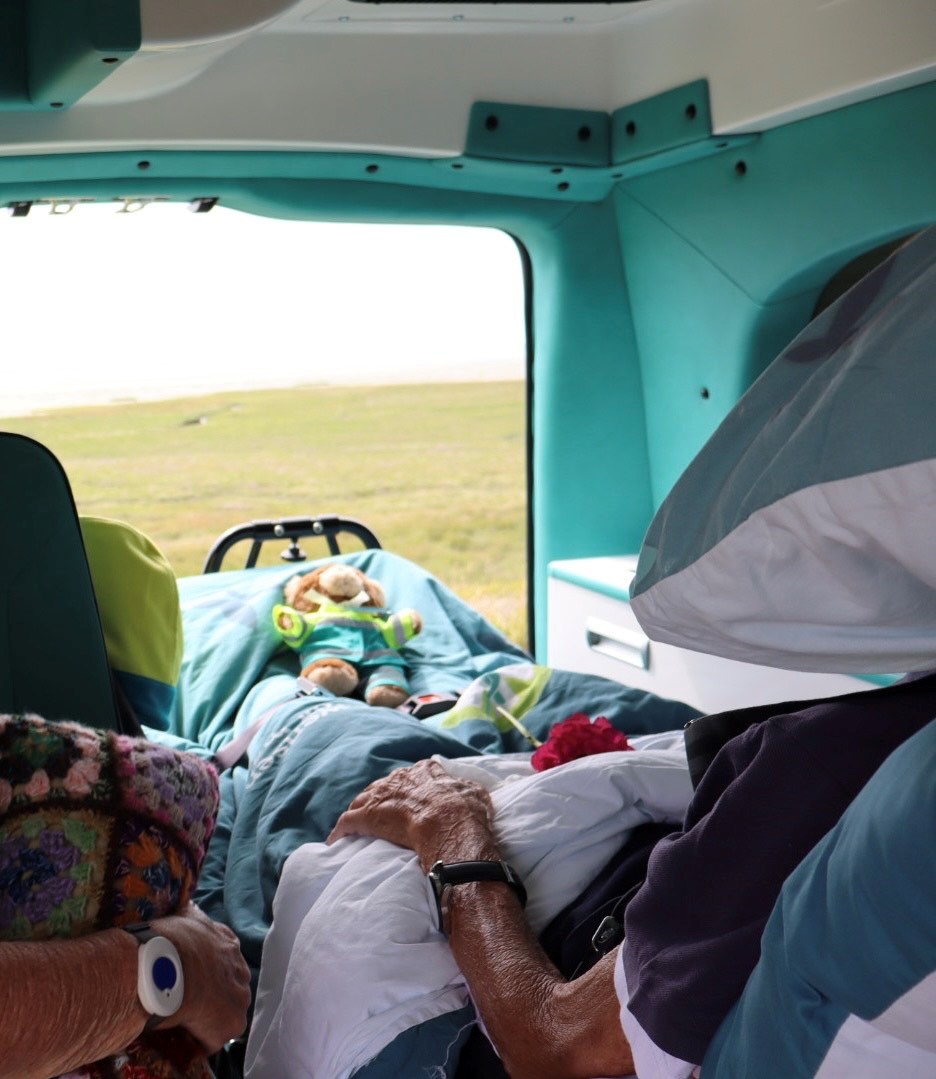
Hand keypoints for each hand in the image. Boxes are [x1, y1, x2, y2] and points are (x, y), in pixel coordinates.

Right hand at [151, 905, 250, 1052]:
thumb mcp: (184, 916)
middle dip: (214, 993)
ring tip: (185, 1022)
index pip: (225, 959)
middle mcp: (240, 967)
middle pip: (230, 985)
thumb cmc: (168, 939)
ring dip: (210, 1017)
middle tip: (189, 1001)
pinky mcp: (231, 1023)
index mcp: (228, 942)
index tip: (195, 978)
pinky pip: (214, 1038)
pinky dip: (200, 1041)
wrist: (166, 964)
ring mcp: (239, 996)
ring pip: (226, 1011)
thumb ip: (191, 915)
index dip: (209, 971)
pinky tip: (181, 1037)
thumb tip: (189, 904)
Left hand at [327, 759, 498, 868]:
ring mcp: (382, 795)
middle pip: (383, 787)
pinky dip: (340, 831)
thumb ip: (467, 789)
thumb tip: (468, 790)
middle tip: (381, 817)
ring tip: (357, 828)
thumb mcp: (475, 793)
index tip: (408, 800)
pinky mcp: (368, 816)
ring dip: (359, 813)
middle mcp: (400, 778)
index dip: (408, 789)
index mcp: (425, 771)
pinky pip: (347, 821)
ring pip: (362, 801)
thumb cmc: (466, 812)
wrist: (449, 824)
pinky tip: (335, 840)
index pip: (412, 776)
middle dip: (380, 800)